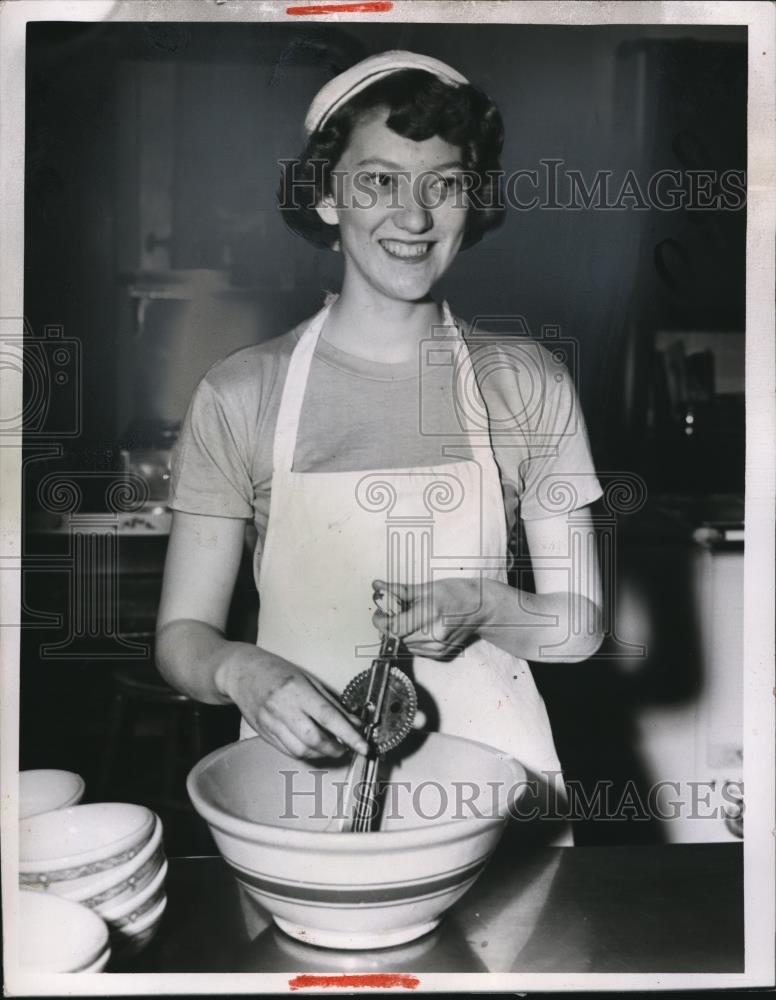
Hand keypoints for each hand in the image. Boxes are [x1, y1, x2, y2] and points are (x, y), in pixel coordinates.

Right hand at [217, 649, 367, 759]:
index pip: (329, 718)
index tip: (364, 746)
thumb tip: (354, 722)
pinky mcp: (264, 735)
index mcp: (297, 691)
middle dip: (335, 748)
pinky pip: (288, 751)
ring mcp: (271, 724)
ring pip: (301, 750)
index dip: (349, 735)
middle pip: (314, 740)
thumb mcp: (308, 679)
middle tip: (346, 746)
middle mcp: (283, 709)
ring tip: (331, 746)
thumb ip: (331, 702)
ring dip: (321, 753)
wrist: (241, 673)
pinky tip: (312, 746)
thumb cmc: (277, 671)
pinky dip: (305, 753)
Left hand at [372, 577, 490, 660]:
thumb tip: (377, 587)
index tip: (379, 613)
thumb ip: (399, 591)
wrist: (482, 609)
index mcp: (430, 614)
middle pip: (396, 638)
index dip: (380, 621)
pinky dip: (410, 639)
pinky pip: (414, 649)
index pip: (393, 627)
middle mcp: (434, 635)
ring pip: (403, 645)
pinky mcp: (439, 654)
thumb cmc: (458, 593)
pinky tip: (420, 627)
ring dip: (399, 633)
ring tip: (410, 617)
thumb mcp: (427, 587)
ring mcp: (438, 648)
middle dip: (389, 625)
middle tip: (393, 611)